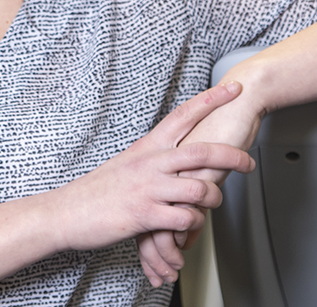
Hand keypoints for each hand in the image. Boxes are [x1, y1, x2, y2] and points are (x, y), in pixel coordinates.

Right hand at [47, 83, 254, 266]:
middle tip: (249, 162)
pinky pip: (184, 218)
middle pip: (202, 151)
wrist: (66, 212)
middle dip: (232, 156)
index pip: (183, 116)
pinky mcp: (145, 215)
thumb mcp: (126, 165)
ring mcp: (148, 188)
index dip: (211, 101)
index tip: (233, 88)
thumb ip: (153, 160)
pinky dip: (193, 225)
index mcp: (147, 147)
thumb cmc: (97, 191)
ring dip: (213, 200)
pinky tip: (188, 228)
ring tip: (212, 205)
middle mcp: (150, 163)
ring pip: (199, 188)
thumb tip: (176, 158)